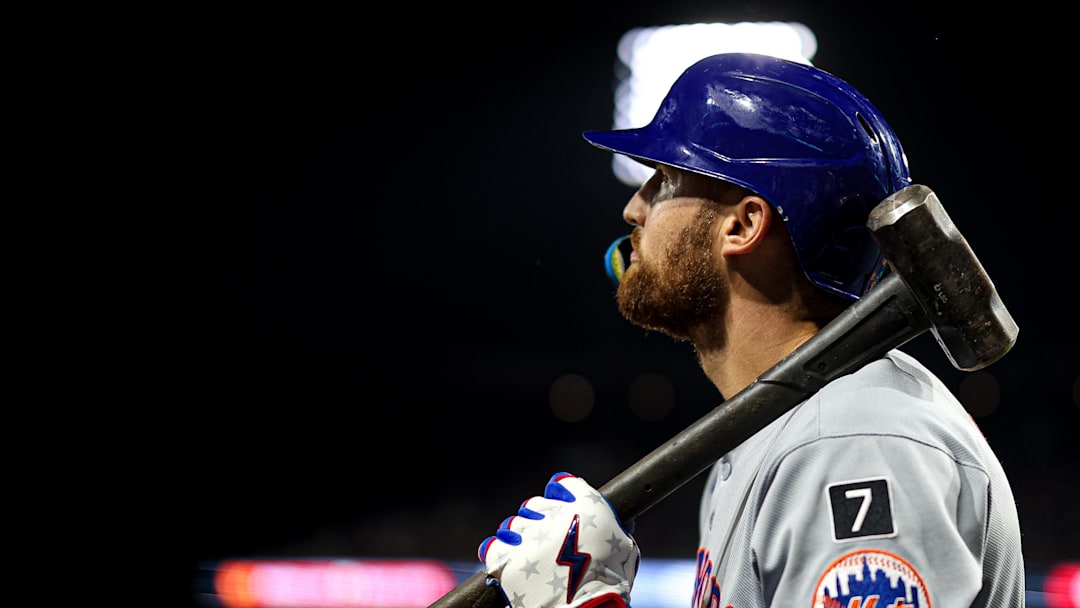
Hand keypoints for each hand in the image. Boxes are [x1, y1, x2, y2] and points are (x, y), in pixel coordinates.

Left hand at [478, 472, 639, 607]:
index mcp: (586, 504)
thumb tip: (622, 522)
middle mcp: (554, 512)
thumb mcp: (626, 549)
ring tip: (527, 554)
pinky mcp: (507, 557)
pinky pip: (493, 545)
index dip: (558, 495)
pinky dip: (498, 551)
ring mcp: (528, 534)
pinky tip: (506, 559)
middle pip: (535, 504)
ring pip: (513, 524)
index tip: (559, 506)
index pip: (562, 484)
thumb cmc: (611, 583)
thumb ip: (617, 529)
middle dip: (538, 519)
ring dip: (518, 536)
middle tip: (546, 540)